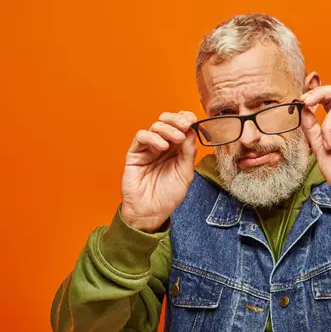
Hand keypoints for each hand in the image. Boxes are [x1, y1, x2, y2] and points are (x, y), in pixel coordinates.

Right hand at [120, 111, 197, 232]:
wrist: (151, 212)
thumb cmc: (168, 195)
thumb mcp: (185, 173)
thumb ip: (188, 153)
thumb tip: (192, 132)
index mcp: (177, 148)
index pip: (181, 126)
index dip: (187, 119)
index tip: (194, 120)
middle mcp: (163, 145)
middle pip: (168, 121)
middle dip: (178, 120)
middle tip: (186, 125)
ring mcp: (149, 148)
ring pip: (156, 126)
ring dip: (169, 128)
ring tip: (177, 139)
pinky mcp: (135, 153)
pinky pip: (141, 137)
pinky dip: (152, 137)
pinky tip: (162, 147)